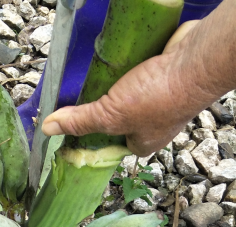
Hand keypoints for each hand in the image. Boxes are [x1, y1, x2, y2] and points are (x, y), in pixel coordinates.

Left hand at [42, 7, 235, 155]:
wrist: (197, 62)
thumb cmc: (158, 98)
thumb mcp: (110, 116)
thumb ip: (80, 122)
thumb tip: (47, 128)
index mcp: (142, 143)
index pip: (109, 145)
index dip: (91, 137)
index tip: (71, 124)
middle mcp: (154, 124)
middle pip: (117, 118)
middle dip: (100, 106)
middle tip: (79, 97)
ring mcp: (161, 98)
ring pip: (127, 95)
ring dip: (112, 86)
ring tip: (94, 79)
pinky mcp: (164, 74)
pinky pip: (138, 74)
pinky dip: (126, 68)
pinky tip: (113, 62)